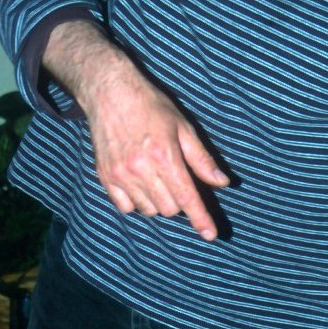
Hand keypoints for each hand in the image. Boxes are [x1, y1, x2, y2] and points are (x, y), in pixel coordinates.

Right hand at [47, 20, 228, 240]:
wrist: (110, 93)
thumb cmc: (151, 106)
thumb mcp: (183, 127)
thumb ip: (202, 159)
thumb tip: (222, 182)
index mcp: (165, 156)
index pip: (187, 198)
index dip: (201, 219)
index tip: (210, 235)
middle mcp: (141, 170)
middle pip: (170, 208)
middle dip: (180, 201)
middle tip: (176, 179)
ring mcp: (120, 175)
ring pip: (149, 210)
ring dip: (159, 202)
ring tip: (157, 178)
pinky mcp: (105, 177)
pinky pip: (126, 208)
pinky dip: (137, 202)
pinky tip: (140, 184)